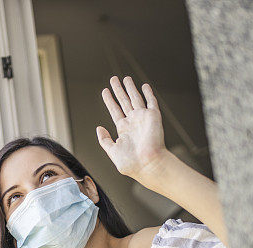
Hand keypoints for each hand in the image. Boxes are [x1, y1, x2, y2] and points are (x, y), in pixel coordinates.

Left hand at [96, 75, 168, 190]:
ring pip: (135, 98)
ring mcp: (143, 119)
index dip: (109, 100)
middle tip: (113, 79)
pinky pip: (151, 102)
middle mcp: (133, 123)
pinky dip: (148, 93)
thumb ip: (105, 140)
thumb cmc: (131, 163)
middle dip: (118, 90)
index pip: (114, 111)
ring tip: (125, 78)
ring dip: (130, 88)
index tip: (105, 91)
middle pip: (124, 101)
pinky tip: (144, 85)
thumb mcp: (112, 151)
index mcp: (123, 130)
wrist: (148, 165)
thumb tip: (99, 127)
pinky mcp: (154, 117)